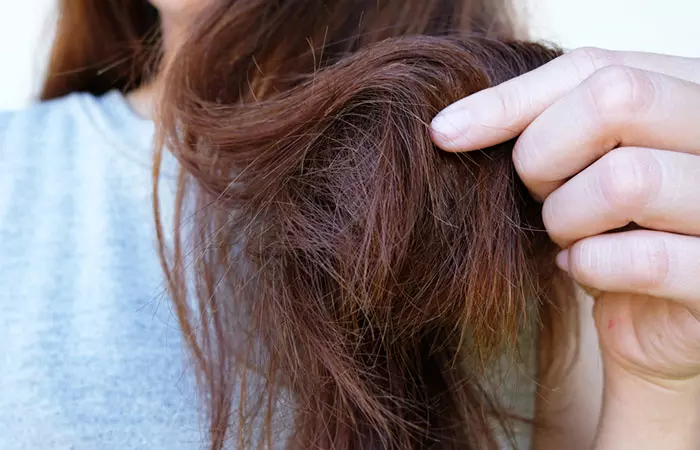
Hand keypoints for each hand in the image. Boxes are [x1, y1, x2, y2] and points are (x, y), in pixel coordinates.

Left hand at [430, 47, 699, 387]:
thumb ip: (540, 125)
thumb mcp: (577, 165)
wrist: (653, 322)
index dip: (511, 99)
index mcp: (689, 92)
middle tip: (538, 194)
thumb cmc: (608, 230)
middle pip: (617, 100)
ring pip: (626, 179)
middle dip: (545, 155)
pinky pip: (643, 258)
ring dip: (566, 217)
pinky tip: (582, 268)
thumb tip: (448, 127)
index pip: (595, 66)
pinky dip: (591, 265)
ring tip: (564, 234)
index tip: (446, 133)